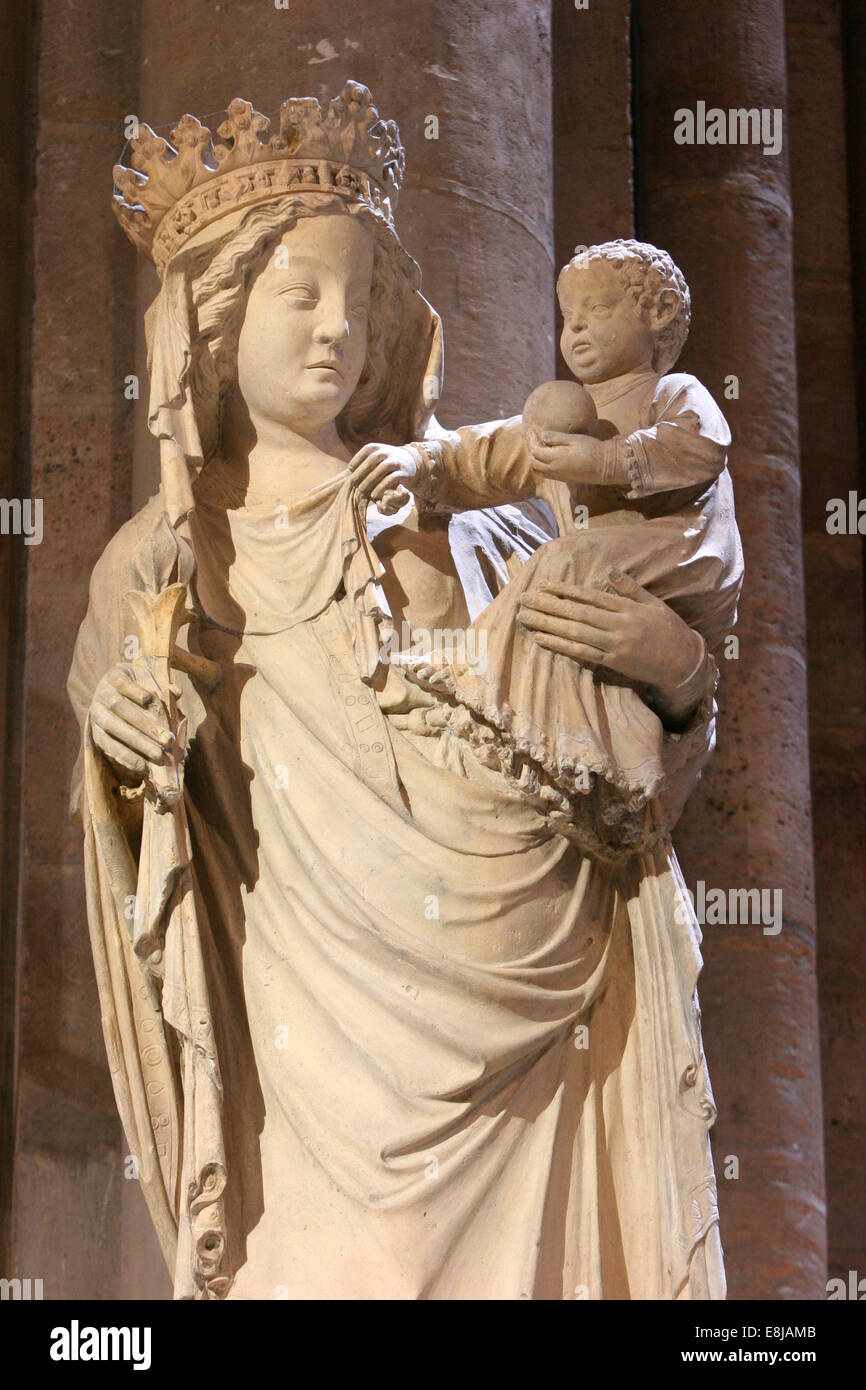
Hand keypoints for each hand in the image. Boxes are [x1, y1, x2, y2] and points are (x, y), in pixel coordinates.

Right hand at [90, 662, 173, 778]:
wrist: (112, 696)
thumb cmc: (137, 687)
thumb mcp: (147, 679)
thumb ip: (162, 685)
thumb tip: (176, 692)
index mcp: (114, 677)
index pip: (125, 684)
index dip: (138, 693)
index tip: (154, 702)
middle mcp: (101, 694)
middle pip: (120, 708)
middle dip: (145, 725)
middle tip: (168, 740)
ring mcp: (96, 714)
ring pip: (114, 728)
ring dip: (138, 743)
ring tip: (159, 756)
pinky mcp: (95, 733)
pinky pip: (107, 746)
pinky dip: (125, 757)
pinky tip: (143, 767)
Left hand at [349, 442, 418, 514]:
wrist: (411, 464)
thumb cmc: (387, 464)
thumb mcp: (377, 458)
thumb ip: (365, 462)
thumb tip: (347, 473)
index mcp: (380, 447)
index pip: (367, 450)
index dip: (357, 459)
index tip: (349, 470)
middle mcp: (389, 452)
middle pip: (374, 458)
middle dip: (361, 470)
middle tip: (352, 482)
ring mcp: (397, 461)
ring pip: (383, 467)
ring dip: (370, 479)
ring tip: (361, 489)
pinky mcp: (404, 473)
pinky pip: (392, 478)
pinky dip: (382, 486)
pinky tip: (374, 494)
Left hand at [517, 567, 707, 724]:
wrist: (682, 661)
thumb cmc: (668, 629)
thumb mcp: (653, 603)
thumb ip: (630, 588)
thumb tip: (610, 571)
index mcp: (626, 608)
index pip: (589, 597)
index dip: (564, 591)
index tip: (543, 586)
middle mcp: (617, 625)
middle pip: (576, 613)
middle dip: (547, 606)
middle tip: (523, 599)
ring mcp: (613, 645)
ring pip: (574, 632)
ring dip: (546, 624)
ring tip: (524, 617)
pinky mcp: (612, 662)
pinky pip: (581, 653)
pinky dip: (560, 646)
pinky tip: (542, 639)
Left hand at [530, 431, 606, 485]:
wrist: (605, 466)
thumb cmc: (591, 448)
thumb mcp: (573, 439)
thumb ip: (555, 438)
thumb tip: (542, 435)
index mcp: (555, 458)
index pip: (535, 452)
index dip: (533, 442)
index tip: (535, 435)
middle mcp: (554, 469)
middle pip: (534, 463)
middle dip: (533, 453)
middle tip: (537, 442)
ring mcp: (559, 476)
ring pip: (539, 472)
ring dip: (536, 462)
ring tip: (542, 451)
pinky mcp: (564, 479)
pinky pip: (547, 476)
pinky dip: (543, 468)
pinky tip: (550, 459)